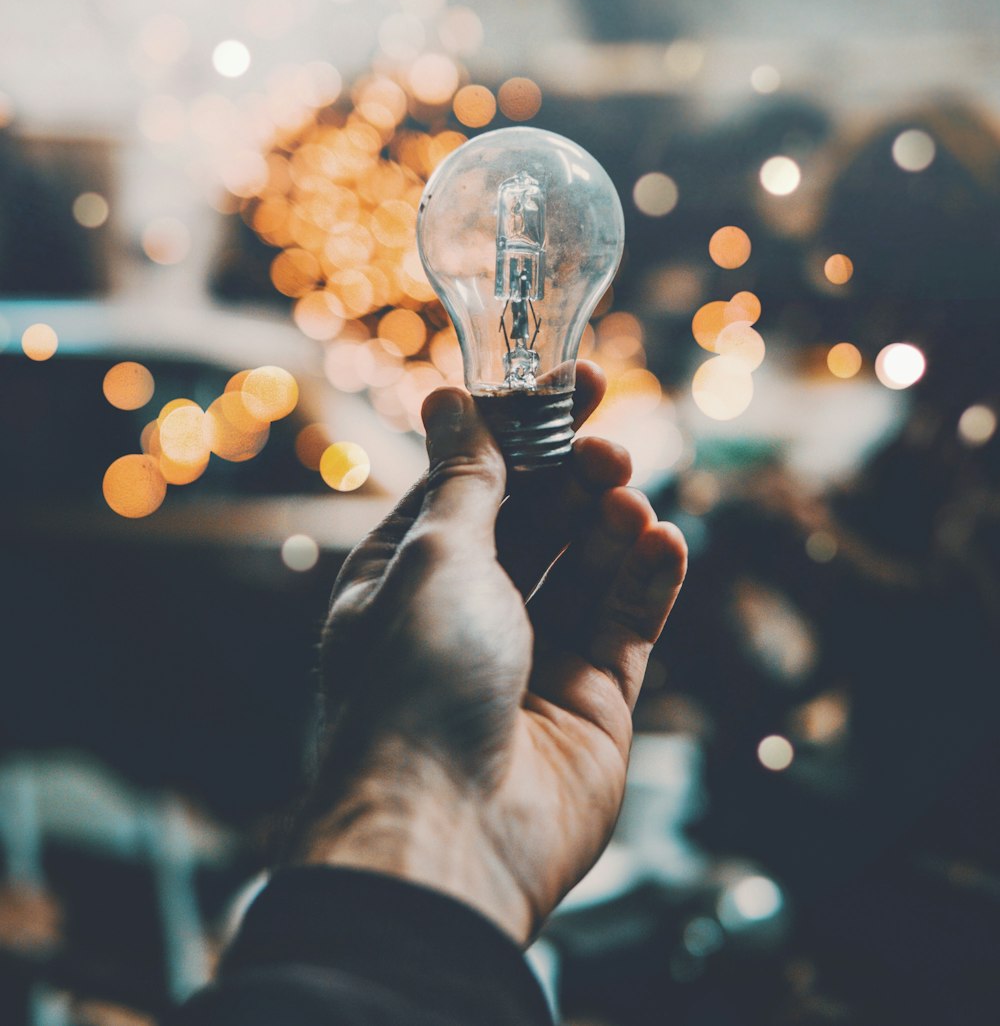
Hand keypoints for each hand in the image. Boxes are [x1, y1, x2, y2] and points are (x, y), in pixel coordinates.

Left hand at [296, 363, 686, 944]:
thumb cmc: (417, 681)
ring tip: (629, 499)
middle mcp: (472, 614)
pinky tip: (663, 541)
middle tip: (608, 449)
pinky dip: (647, 579)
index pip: (477, 481)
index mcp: (412, 575)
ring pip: (588, 568)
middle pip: (539, 521)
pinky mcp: (593, 703)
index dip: (523, 429)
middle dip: (574, 479)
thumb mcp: (436, 556)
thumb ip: (466, 478)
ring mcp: (535, 659)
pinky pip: (628, 624)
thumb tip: (449, 396)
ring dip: (612, 525)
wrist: (448, 831)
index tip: (574, 379)